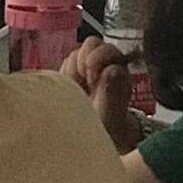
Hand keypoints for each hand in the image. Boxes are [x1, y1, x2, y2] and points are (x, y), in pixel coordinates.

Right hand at [61, 35, 141, 151]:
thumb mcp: (110, 115)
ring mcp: (89, 68)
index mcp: (119, 70)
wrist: (97, 137)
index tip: (90, 79)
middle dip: (81, 60)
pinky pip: (64, 65)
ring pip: (75, 54)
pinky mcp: (74, 73)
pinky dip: (63, 75)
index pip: (107, 49)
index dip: (97, 59)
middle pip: (92, 44)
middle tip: (80, 81)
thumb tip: (112, 69)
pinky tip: (67, 91)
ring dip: (71, 70)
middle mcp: (106, 64)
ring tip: (74, 89)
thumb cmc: (107, 127)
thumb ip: (112, 93)